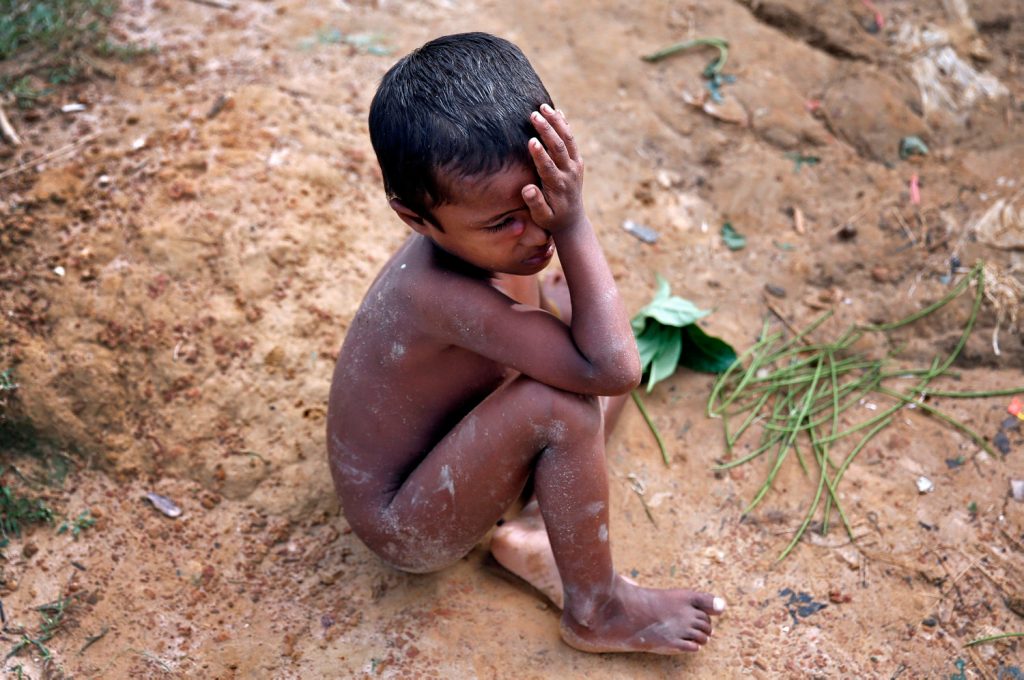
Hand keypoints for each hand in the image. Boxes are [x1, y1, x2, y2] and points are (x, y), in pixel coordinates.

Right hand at [522, 104, 584, 233]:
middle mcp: (569, 173)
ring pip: (567, 140)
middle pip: (559, 148)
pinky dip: (565, 125)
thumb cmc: (551, 218)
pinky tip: (557, 112)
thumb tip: (527, 189)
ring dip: (556, 122)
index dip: (540, 155)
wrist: (572, 220)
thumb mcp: (541, 217)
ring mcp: (575, 166)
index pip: (549, 167)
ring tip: (543, 107)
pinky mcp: (578, 161)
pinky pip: (571, 140)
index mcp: (558, 187)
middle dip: (547, 130)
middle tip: (533, 115)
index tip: (531, 141)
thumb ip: (535, 203)